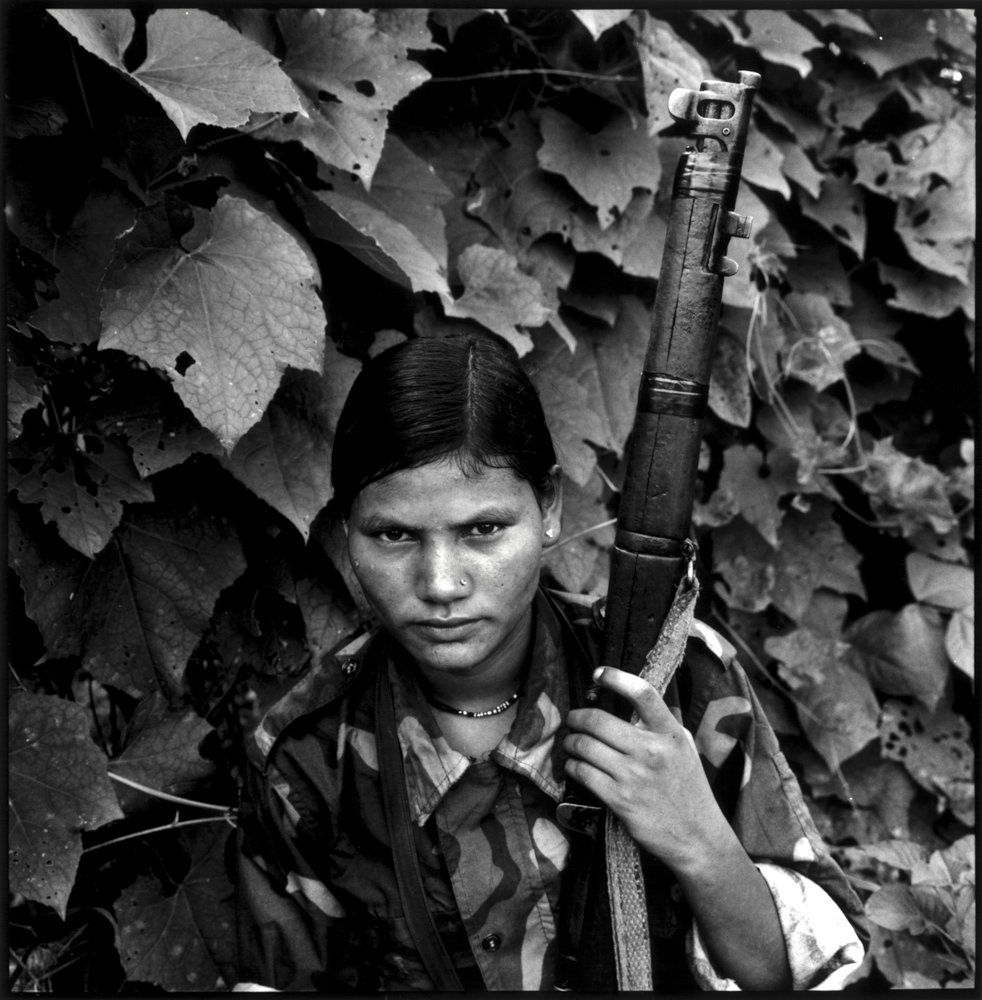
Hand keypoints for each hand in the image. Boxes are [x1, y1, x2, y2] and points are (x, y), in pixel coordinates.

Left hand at [563, 666, 732, 874]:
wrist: (697, 837)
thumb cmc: (688, 788)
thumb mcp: (684, 748)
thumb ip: (662, 724)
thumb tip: (634, 700)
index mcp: (670, 733)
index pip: (643, 694)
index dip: (617, 678)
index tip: (598, 674)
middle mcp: (652, 750)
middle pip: (598, 720)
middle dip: (577, 717)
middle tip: (573, 719)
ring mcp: (634, 775)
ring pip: (585, 746)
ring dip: (570, 742)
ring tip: (570, 743)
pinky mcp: (620, 800)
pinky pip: (583, 773)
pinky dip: (572, 766)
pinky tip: (574, 766)